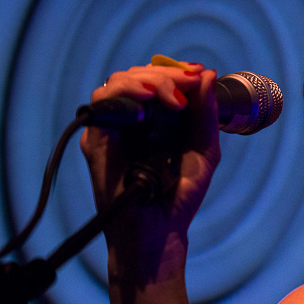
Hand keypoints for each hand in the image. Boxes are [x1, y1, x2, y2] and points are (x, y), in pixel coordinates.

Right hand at [81, 62, 221, 284]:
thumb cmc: (179, 196)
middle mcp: (128, 121)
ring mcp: (111, 130)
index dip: (175, 70)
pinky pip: (101, 106)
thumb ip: (205, 114)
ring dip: (148, 80)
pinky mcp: (96, 142)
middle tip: (189, 85)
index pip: (155, 78)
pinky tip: (149, 102)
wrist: (161, 232)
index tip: (198, 74)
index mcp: (152, 119)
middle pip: (136, 75)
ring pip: (117, 83)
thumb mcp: (204, 150)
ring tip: (173, 97)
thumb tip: (206, 74)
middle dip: (166, 74)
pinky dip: (125, 95)